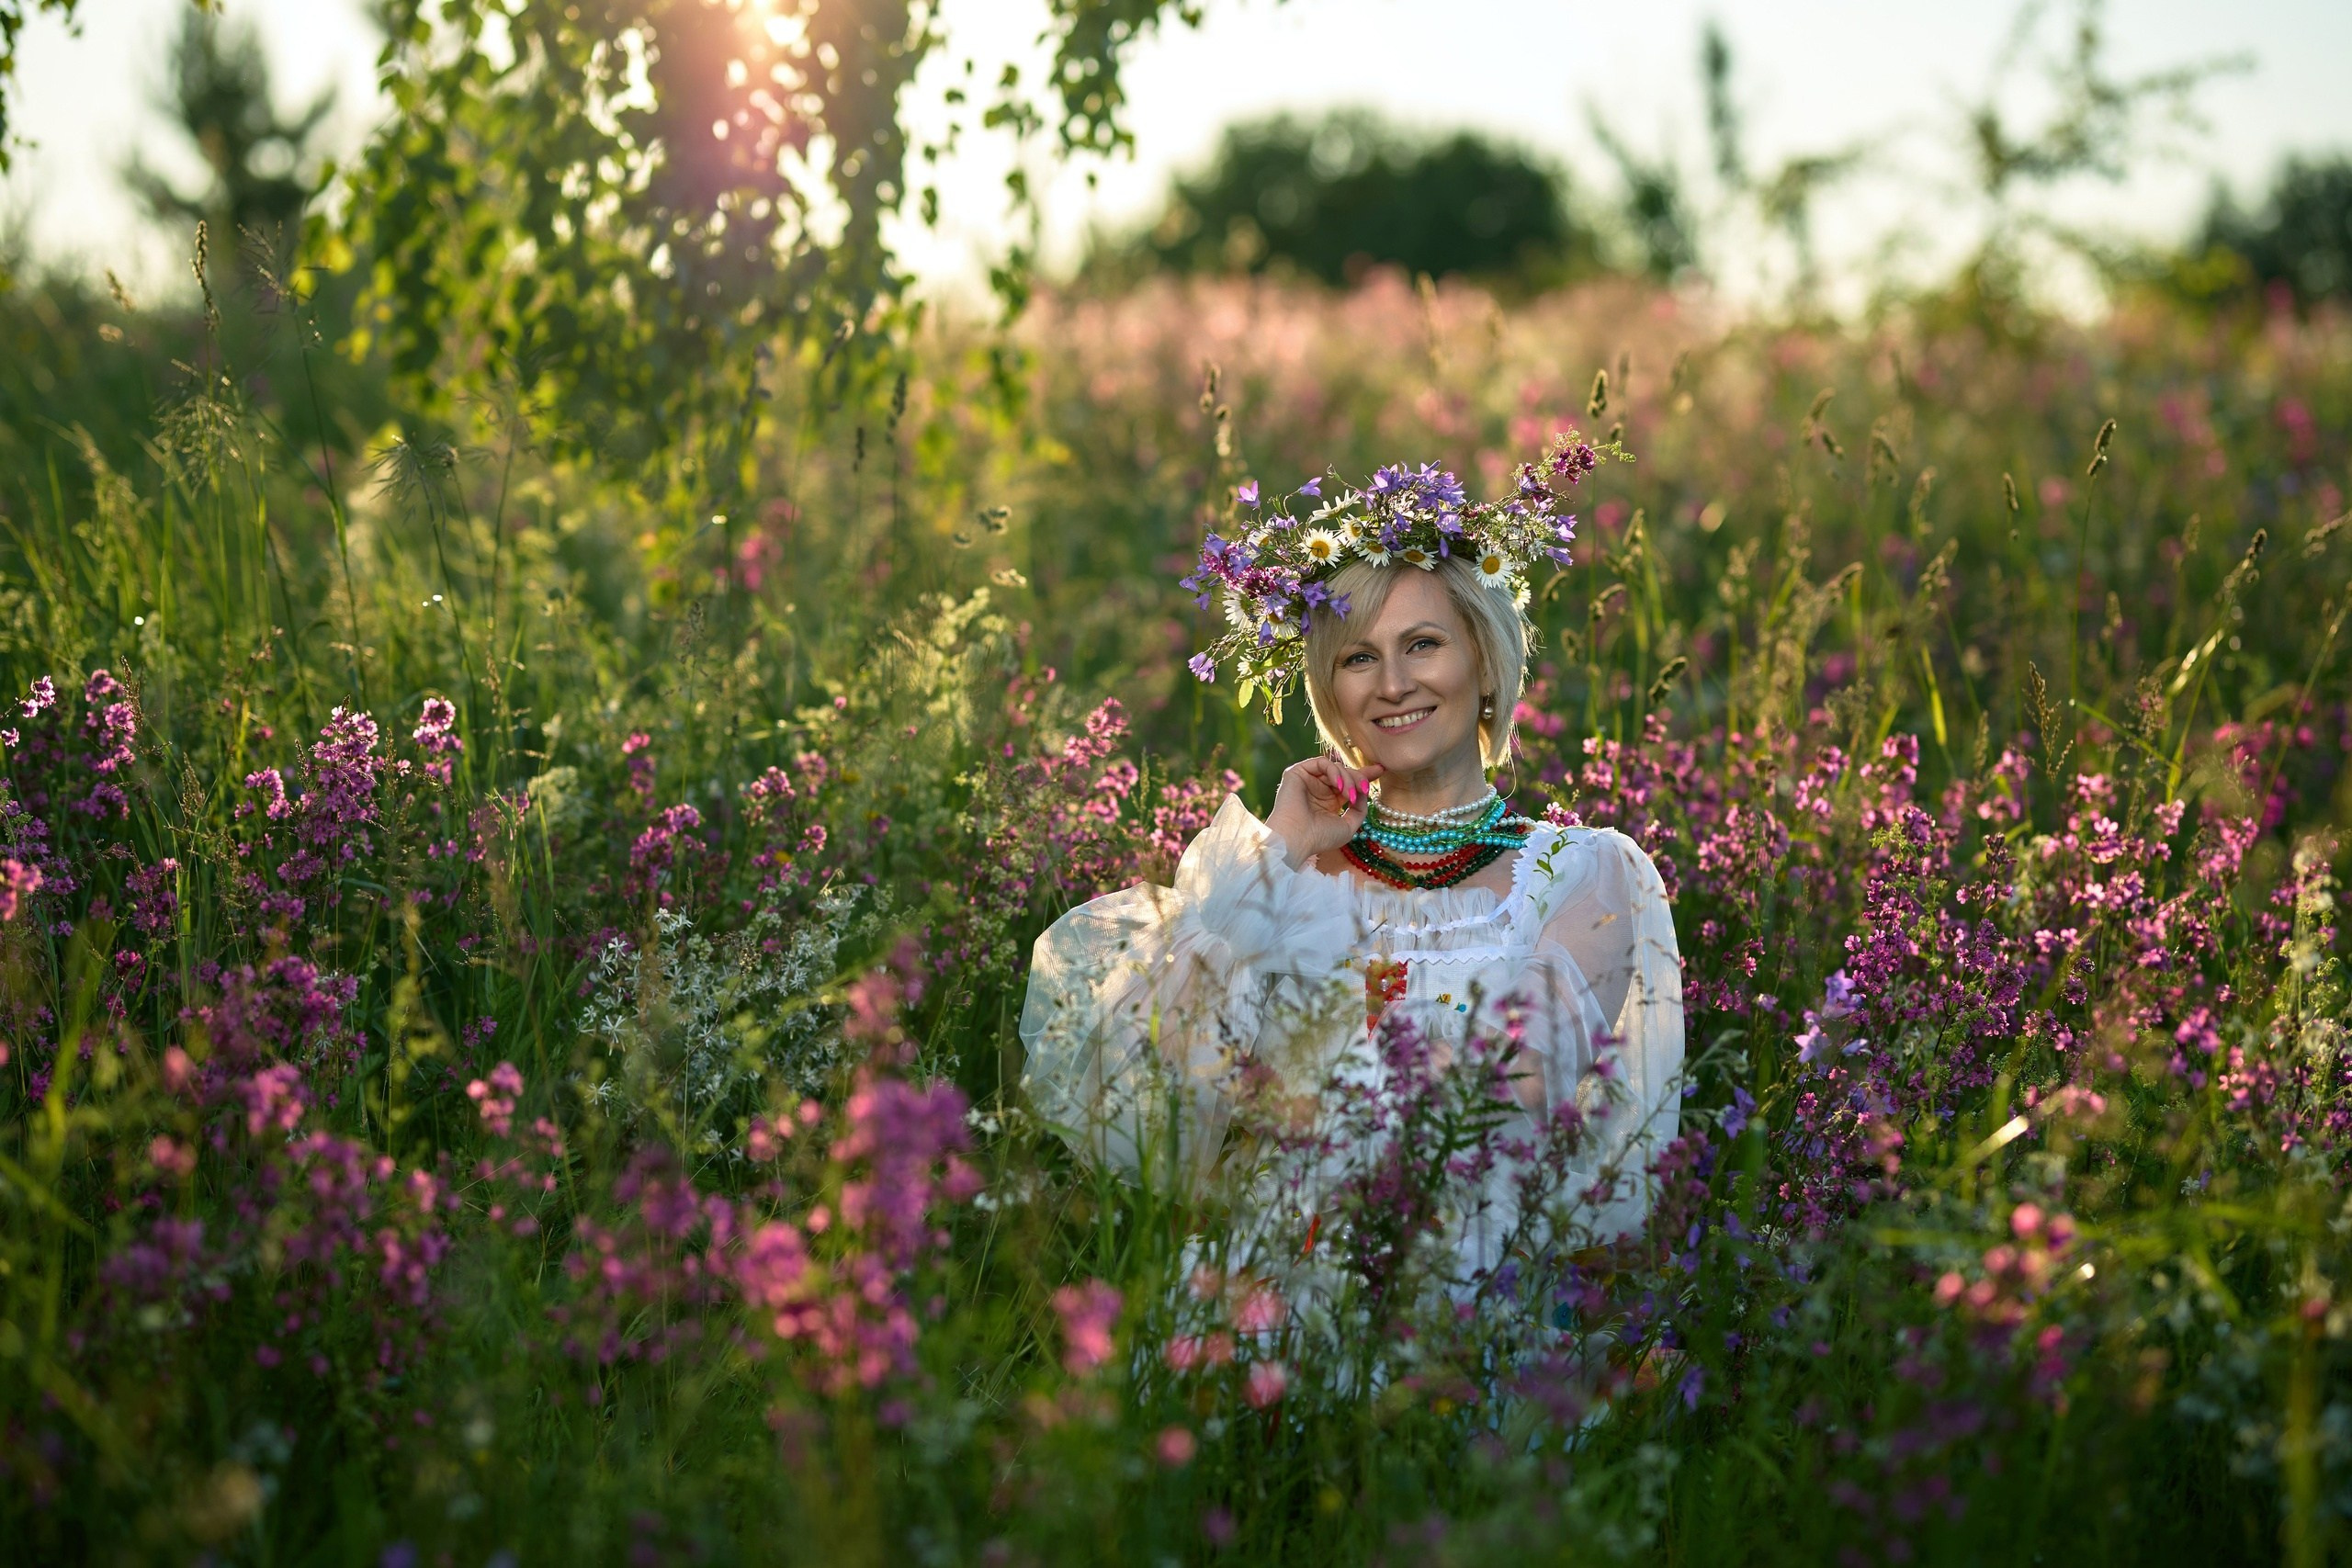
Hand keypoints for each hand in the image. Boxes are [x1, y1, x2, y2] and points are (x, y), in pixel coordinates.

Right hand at [1265, 755, 1384, 867]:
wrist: (1296, 839)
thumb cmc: (1320, 838)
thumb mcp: (1349, 826)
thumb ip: (1360, 809)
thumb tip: (1364, 792)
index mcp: (1329, 801)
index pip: (1348, 782)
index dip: (1364, 775)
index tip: (1381, 769)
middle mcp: (1319, 789)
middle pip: (1346, 772)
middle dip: (1360, 778)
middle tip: (1365, 789)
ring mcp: (1308, 780)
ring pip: (1336, 767)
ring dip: (1348, 779)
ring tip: (1350, 796)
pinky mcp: (1297, 773)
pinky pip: (1321, 762)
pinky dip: (1334, 771)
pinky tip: (1339, 786)